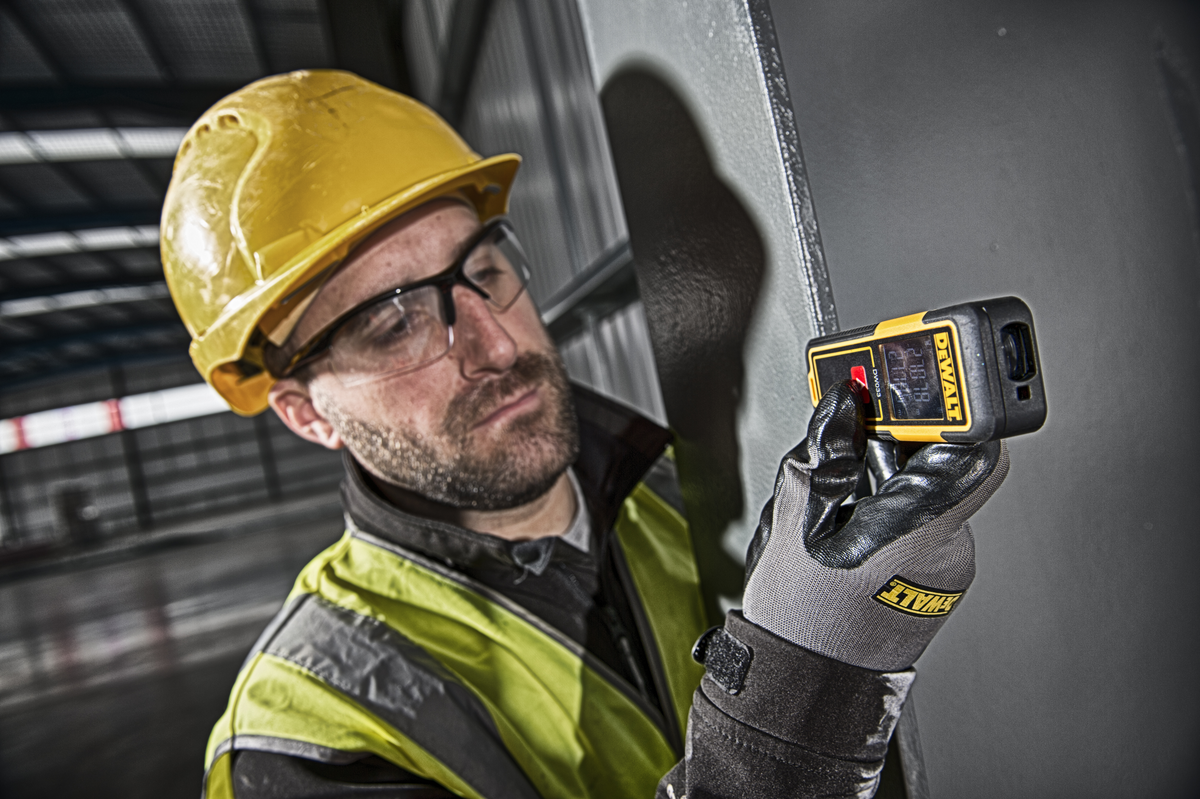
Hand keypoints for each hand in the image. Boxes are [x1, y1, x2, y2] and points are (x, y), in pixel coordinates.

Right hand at [742, 381, 1008, 670]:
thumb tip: (842, 403)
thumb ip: (825, 452)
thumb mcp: (795, 520)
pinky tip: (855, 538)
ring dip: (894, 488)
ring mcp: (950, 572)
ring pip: (935, 498)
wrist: (804, 686)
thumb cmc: (799, 619)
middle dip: (899, 452)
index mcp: (917, 533)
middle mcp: (949, 553)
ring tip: (845, 511)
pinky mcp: (942, 584)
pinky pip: (928, 528)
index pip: (975, 449)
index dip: (949, 414)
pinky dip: (896, 519)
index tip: (916, 394)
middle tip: (855, 456)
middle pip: (947, 469)